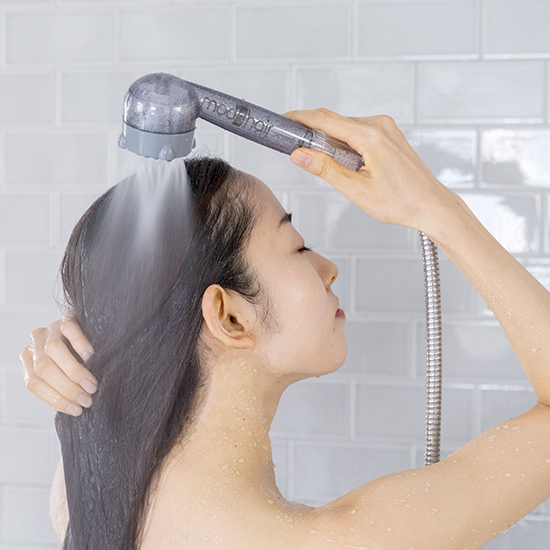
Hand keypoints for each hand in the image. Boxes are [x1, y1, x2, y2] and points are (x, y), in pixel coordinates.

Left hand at [20, 318, 96, 415]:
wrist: (86, 328)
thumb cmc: (75, 358)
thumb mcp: (61, 374)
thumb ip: (60, 386)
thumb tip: (76, 409)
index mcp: (29, 361)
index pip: (34, 384)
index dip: (56, 399)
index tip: (78, 410)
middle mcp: (35, 344)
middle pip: (44, 368)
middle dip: (67, 388)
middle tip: (88, 399)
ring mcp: (50, 329)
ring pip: (54, 350)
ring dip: (75, 372)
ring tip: (92, 385)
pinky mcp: (66, 317)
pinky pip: (69, 329)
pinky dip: (80, 344)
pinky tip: (91, 356)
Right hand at [285, 109, 455, 233]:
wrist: (431, 205)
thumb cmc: (401, 201)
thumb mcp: (355, 189)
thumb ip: (325, 169)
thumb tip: (300, 155)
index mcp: (370, 135)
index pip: (325, 119)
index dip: (300, 119)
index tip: (283, 122)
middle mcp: (379, 125)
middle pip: (334, 122)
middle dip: (312, 133)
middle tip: (296, 151)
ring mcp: (386, 128)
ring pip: (346, 127)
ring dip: (330, 141)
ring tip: (323, 165)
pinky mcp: (388, 135)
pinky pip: (358, 132)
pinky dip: (345, 143)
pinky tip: (343, 162)